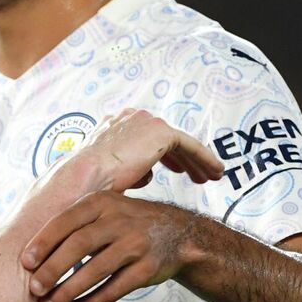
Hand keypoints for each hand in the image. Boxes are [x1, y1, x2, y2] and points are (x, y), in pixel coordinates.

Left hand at [22, 192, 199, 301]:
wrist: (178, 234)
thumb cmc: (126, 225)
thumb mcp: (105, 209)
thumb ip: (75, 223)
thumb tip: (29, 252)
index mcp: (102, 202)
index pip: (67, 220)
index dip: (44, 242)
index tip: (26, 262)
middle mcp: (120, 219)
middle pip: (79, 245)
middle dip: (53, 269)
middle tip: (34, 288)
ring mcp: (136, 244)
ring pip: (95, 270)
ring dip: (68, 291)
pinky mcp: (147, 269)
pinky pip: (113, 290)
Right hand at [66, 109, 223, 191]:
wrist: (85, 177)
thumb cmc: (89, 184)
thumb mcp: (108, 174)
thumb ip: (129, 170)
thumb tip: (145, 175)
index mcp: (114, 125)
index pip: (146, 138)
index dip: (165, 155)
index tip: (178, 170)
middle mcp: (130, 117)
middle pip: (165, 138)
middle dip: (184, 158)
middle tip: (198, 175)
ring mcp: (146, 121)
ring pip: (180, 143)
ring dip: (197, 161)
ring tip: (210, 177)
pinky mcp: (161, 132)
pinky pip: (190, 146)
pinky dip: (204, 158)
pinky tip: (215, 172)